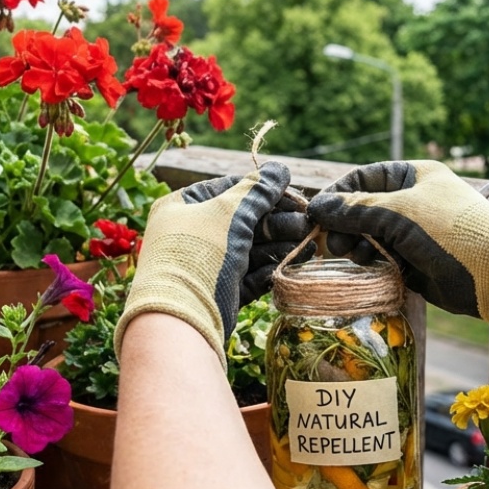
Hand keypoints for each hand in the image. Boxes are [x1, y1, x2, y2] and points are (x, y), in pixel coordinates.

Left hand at [115, 161, 310, 367]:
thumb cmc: (198, 254)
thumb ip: (257, 191)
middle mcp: (191, 233)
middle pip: (242, 221)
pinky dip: (269, 270)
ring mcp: (203, 264)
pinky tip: (293, 266)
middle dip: (278, 223)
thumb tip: (280, 170)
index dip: (266, 192)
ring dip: (279, 246)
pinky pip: (246, 276)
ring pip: (248, 249)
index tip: (298, 198)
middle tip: (309, 227)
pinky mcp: (216, 293)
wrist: (178, 319)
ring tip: (309, 247)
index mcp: (183, 205)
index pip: (231, 189)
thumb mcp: (229, 214)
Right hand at [305, 161, 488, 351]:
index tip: (316, 214)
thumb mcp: (399, 213)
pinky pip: (381, 258)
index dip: (337, 194)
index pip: (362, 178)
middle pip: (361, 209)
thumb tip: (316, 206)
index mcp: (413, 176)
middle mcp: (412, 201)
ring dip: (357, 245)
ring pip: (369, 236)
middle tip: (333, 243)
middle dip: (345, 225)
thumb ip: (354, 209)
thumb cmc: (452, 231)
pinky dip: (372, 262)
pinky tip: (370, 267)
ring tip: (356, 255)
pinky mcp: (415, 261)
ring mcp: (414, 232)